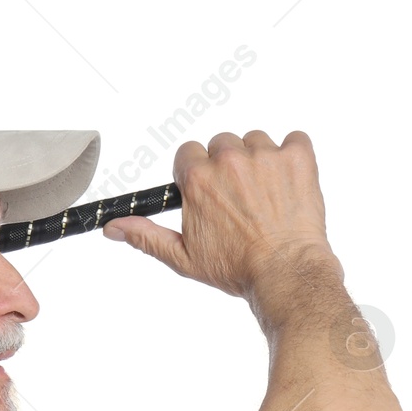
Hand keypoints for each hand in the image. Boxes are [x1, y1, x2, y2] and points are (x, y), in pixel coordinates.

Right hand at [102, 130, 340, 298]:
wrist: (284, 272)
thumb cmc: (234, 267)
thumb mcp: (182, 256)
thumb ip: (146, 235)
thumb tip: (113, 227)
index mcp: (197, 179)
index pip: (188, 153)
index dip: (196, 173)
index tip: (206, 191)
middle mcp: (229, 160)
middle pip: (221, 143)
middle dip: (226, 165)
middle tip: (237, 197)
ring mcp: (266, 156)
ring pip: (256, 141)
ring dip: (258, 160)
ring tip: (264, 195)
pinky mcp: (298, 157)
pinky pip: (295, 138)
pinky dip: (292, 156)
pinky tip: (288, 182)